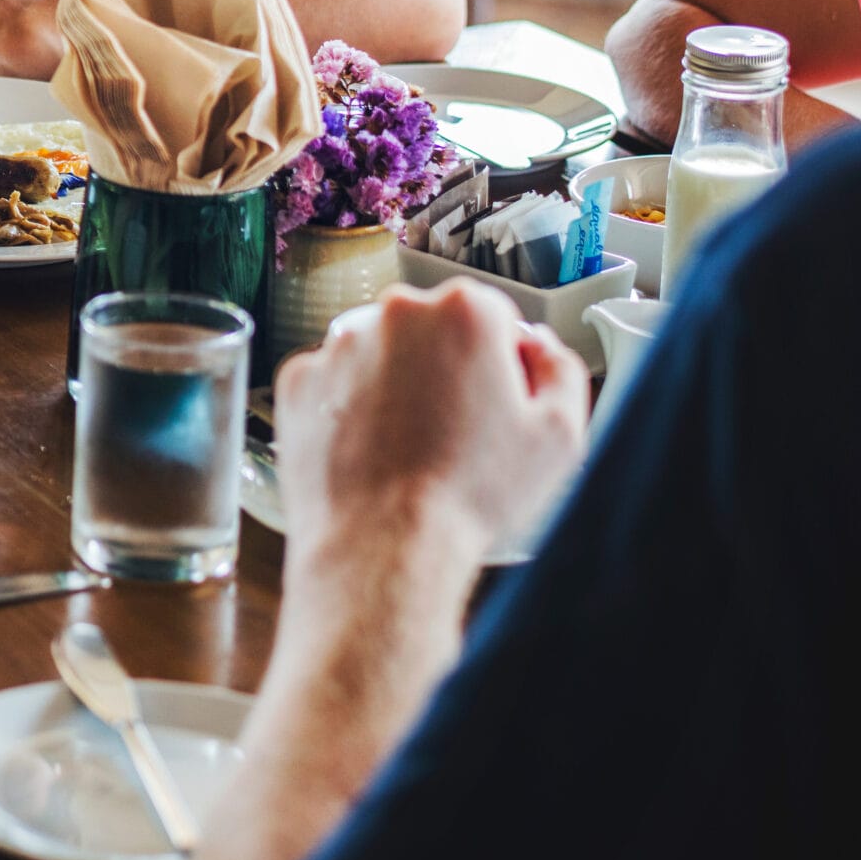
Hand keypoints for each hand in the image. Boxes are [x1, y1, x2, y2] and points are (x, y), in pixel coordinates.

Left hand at [273, 283, 586, 564]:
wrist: (384, 547)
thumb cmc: (469, 496)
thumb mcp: (560, 434)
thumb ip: (560, 369)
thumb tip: (538, 346)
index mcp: (464, 312)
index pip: (493, 318)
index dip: (501, 364)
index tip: (496, 402)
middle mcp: (395, 314)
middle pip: (432, 329)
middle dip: (446, 368)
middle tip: (456, 430)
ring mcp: (339, 345)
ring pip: (380, 353)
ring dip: (396, 385)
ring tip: (411, 447)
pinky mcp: (300, 380)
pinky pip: (335, 384)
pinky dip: (350, 409)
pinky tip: (372, 450)